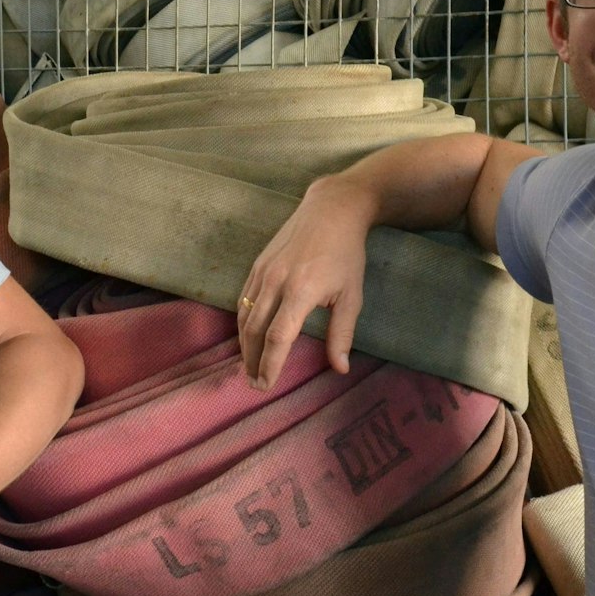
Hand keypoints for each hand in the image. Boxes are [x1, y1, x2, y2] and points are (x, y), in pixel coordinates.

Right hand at [239, 178, 373, 389]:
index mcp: (301, 291)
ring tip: (249, 366)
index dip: (270, 364)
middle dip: (252, 361)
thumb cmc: (346, 254)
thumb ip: (342, 334)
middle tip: (255, 384)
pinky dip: (242, 322)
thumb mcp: (352, 296)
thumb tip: (340, 369)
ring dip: (244, 345)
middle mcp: (276, 282)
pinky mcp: (257, 264)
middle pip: (254, 331)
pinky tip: (247, 337)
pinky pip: (243, 300)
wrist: (331, 210)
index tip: (267, 385)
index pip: (278, 337)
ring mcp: (263, 271)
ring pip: (244, 316)